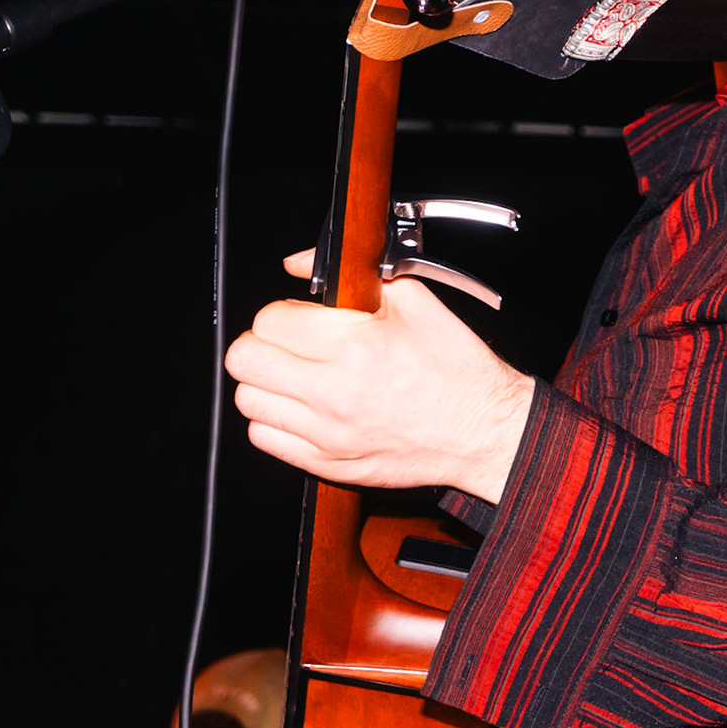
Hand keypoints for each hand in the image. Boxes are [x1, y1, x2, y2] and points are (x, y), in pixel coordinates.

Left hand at [224, 252, 534, 502]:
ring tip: (297, 375)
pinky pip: (265, 438)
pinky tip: (304, 407)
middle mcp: (334, 393)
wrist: (482, 430)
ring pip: (248, 401)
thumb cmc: (454, 367)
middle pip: (244, 361)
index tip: (299, 317)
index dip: (282, 312)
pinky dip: (275, 419)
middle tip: (288, 343)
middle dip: (261, 343)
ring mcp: (327, 434)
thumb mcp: (413, 299)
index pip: (269, 320)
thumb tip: (298, 263)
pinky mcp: (326, 463)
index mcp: (355, 346)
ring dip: (266, 382)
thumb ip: (353, 273)